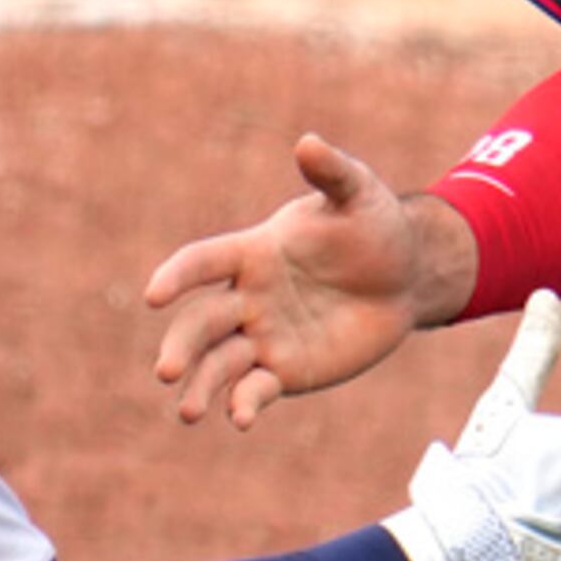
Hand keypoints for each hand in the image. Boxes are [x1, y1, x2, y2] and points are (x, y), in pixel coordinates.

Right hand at [146, 134, 462, 426]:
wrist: (405, 276)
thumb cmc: (374, 227)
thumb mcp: (358, 195)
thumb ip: (331, 172)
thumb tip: (308, 142)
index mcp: (252, 252)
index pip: (203, 262)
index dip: (177, 276)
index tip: (154, 295)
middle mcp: (247, 298)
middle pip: (200, 324)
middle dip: (180, 347)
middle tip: (166, 372)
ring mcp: (262, 337)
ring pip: (217, 365)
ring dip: (199, 387)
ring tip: (187, 412)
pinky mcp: (284, 371)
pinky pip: (254, 389)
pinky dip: (243, 404)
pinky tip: (241, 418)